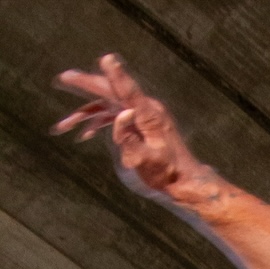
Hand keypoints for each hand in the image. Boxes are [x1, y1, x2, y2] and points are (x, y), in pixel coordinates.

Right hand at [52, 53, 199, 200]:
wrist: (184, 183)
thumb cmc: (168, 174)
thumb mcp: (149, 161)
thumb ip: (131, 139)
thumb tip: (121, 113)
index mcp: (149, 116)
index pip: (128, 91)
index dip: (115, 75)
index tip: (107, 58)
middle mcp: (144, 111)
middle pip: (111, 92)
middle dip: (86, 86)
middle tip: (63, 78)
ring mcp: (140, 117)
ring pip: (107, 107)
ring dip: (84, 115)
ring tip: (61, 127)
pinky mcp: (137, 125)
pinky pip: (113, 118)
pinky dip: (97, 124)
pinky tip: (83, 136)